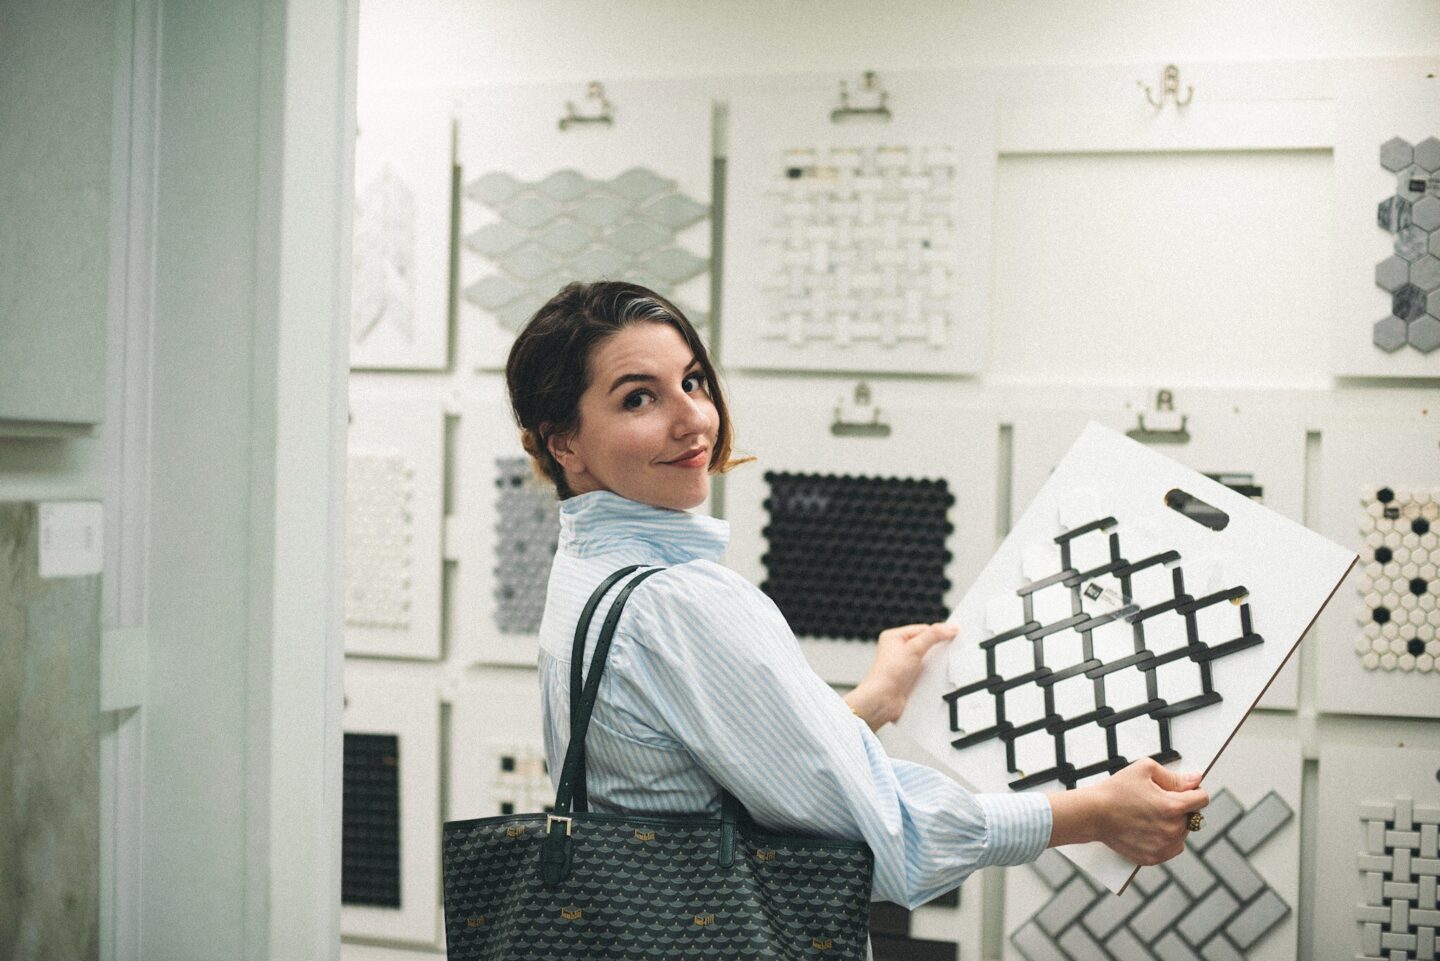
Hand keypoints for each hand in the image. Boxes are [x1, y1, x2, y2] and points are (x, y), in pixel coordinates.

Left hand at [844, 622, 956, 729]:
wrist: (882, 701)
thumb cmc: (887, 674)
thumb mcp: (913, 648)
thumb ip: (933, 636)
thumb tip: (950, 628)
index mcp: (894, 637)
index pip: (923, 629)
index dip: (937, 632)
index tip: (953, 634)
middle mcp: (898, 650)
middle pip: (926, 644)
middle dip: (937, 648)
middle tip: (951, 648)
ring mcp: (904, 665)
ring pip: (927, 658)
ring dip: (935, 662)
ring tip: (943, 664)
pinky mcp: (910, 678)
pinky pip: (926, 672)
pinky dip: (933, 673)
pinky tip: (938, 676)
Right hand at [1049, 758, 1208, 864]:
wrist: (1092, 814)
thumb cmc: (1115, 790)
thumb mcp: (1144, 770)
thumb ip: (1174, 776)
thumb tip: (1195, 780)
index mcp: (1172, 806)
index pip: (1202, 799)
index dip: (1193, 791)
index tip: (1183, 790)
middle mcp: (1172, 829)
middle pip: (1192, 817)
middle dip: (1180, 808)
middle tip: (1157, 802)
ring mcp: (1163, 846)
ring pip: (1183, 834)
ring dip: (1174, 825)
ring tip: (1150, 815)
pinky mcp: (1153, 857)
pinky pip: (1172, 848)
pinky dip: (1165, 840)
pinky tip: (1148, 829)